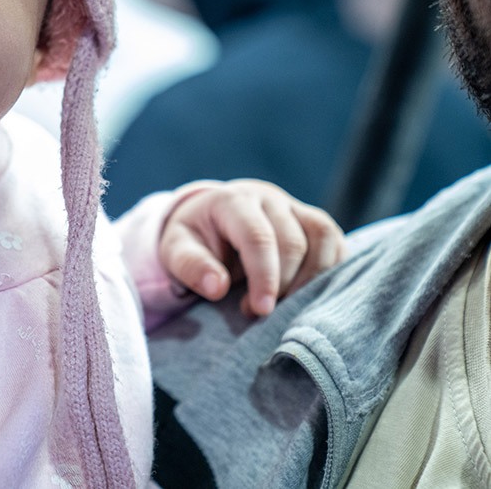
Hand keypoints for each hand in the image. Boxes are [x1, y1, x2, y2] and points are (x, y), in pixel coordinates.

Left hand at [158, 179, 345, 316]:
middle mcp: (269, 199)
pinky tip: (310, 297)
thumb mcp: (177, 251)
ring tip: (288, 308)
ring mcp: (296, 208)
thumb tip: (217, 287)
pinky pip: (336, 243)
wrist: (211, 222)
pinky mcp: (315, 223)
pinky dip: (330, 272)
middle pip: (293, 242)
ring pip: (323, 239)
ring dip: (312, 280)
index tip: (260, 310)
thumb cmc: (194, 240)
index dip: (264, 276)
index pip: (258, 237)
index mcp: (233, 201)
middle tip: (261, 314)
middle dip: (283, 285)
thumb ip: (192, 267)